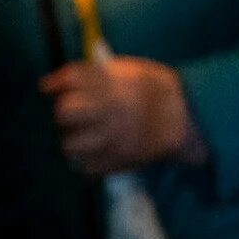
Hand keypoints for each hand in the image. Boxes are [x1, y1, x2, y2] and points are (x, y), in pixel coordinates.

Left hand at [40, 55, 204, 176]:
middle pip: (65, 111)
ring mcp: (116, 138)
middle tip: (75, 115)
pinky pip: (87, 167)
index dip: (57, 83)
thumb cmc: (152, 89)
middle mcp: (112, 109)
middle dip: (65, 112)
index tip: (51, 88)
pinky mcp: (121, 161)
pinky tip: (97, 151)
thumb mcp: (127, 70)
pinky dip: (88, 161)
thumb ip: (90, 74)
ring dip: (73, 140)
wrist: (190, 116)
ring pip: (70, 145)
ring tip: (84, 136)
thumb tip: (48, 85)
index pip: (71, 79)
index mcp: (114, 83)